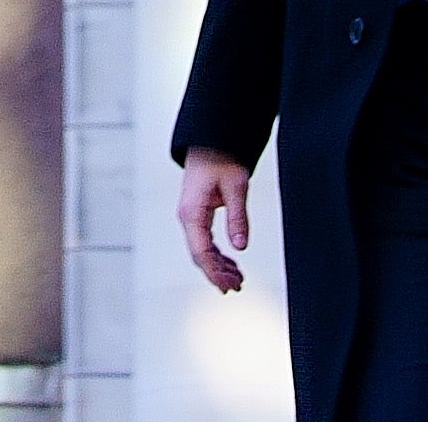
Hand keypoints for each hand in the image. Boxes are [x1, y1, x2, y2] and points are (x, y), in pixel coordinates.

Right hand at [177, 147, 253, 292]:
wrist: (210, 141)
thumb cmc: (220, 158)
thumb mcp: (236, 187)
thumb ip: (237, 217)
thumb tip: (240, 245)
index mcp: (192, 212)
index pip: (201, 252)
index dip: (214, 272)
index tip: (228, 285)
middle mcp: (187, 217)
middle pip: (200, 255)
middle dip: (217, 273)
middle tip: (236, 286)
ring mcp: (191, 216)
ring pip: (202, 250)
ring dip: (218, 266)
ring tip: (237, 278)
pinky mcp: (197, 214)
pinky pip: (204, 241)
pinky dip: (217, 254)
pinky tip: (230, 262)